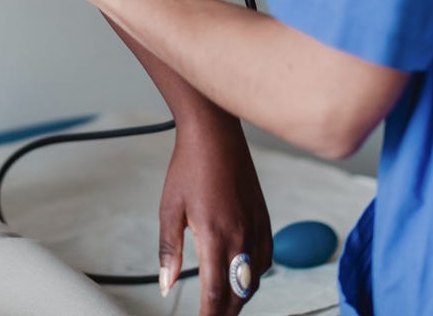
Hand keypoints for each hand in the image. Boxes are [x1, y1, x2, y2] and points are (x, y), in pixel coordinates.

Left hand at [159, 114, 271, 314]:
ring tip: (222, 306)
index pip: (214, 295)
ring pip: (254, 281)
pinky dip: (254, 276)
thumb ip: (169, 250)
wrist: (214, 134)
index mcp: (215, 237)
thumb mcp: (170, 208)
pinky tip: (242, 278)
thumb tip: (166, 285)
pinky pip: (265, 259)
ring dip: (239, 298)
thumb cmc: (188, 167)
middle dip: (223, 313)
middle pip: (237, 295)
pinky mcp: (265, 219)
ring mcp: (257, 228)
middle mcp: (242, 237)